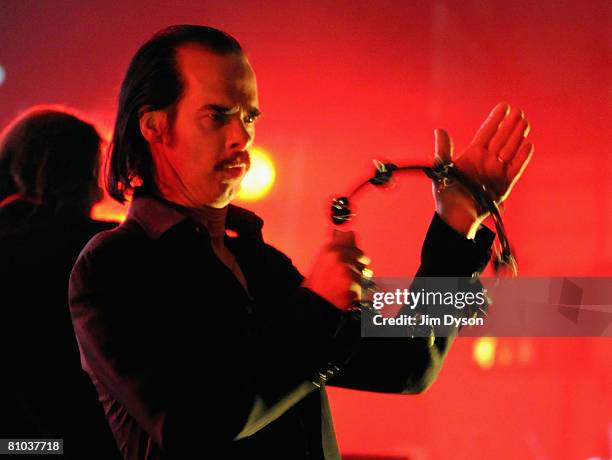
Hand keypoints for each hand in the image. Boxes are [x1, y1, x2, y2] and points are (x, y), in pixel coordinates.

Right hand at [302, 230, 369, 310]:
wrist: (314, 305)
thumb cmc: (314, 287)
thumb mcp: (319, 263)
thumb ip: (334, 250)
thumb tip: (343, 236)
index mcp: (329, 250)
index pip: (350, 236)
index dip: (351, 243)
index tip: (352, 246)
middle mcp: (340, 257)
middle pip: (360, 253)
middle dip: (357, 262)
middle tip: (348, 272)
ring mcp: (349, 271)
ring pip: (363, 270)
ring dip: (358, 277)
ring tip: (343, 285)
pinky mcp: (356, 285)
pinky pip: (363, 284)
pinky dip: (357, 290)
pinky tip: (345, 293)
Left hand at [433, 102, 533, 237]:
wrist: (455, 216)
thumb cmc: (446, 194)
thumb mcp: (442, 169)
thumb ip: (443, 150)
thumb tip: (439, 130)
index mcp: (473, 155)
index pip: (486, 133)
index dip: (495, 120)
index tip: (504, 106)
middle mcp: (487, 161)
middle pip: (501, 139)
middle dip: (510, 125)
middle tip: (518, 111)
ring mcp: (497, 172)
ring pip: (510, 150)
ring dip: (518, 136)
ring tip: (524, 123)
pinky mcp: (505, 184)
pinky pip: (516, 168)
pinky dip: (522, 157)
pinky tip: (528, 145)